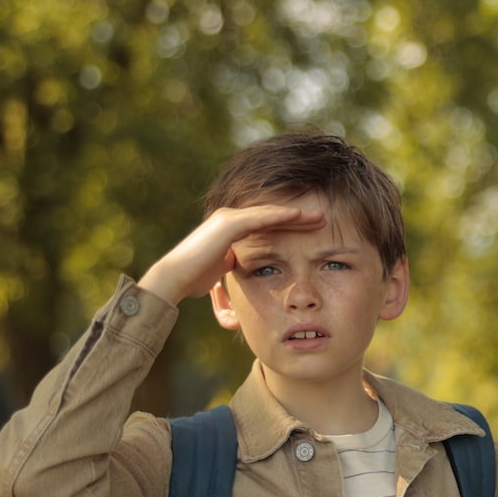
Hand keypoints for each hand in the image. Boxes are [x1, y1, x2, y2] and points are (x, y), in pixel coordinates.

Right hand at [137, 204, 325, 304]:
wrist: (174, 279)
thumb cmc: (194, 280)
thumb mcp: (223, 273)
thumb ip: (235, 269)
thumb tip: (245, 282)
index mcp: (231, 229)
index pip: (267, 225)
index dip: (291, 227)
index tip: (314, 231)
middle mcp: (230, 218)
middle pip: (272, 217)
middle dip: (298, 219)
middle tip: (322, 219)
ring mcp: (229, 218)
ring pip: (270, 214)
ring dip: (295, 215)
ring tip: (319, 217)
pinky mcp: (229, 223)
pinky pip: (261, 218)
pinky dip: (281, 216)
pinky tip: (300, 217)